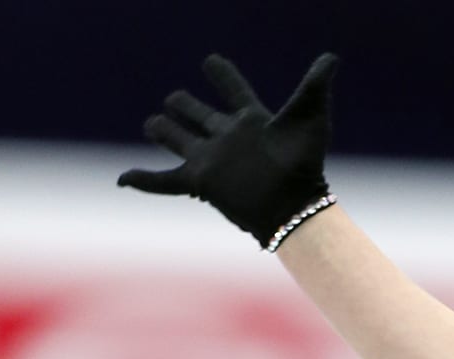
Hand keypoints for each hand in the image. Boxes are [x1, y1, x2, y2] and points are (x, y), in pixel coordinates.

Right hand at [118, 53, 338, 249]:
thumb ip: (314, 85)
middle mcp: (228, 138)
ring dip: (165, 131)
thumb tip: (331, 57)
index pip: (235, 91)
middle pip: (201, 115)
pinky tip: (122, 180)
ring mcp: (211, 159)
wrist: (292, 205)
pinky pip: (164, 181)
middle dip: (186, 106)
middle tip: (175, 98)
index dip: (224, 76)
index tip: (211, 61)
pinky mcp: (199, 181)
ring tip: (152, 124)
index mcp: (252, 121)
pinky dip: (143, 180)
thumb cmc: (304, 163)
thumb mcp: (310, 118)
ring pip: (180, 140)